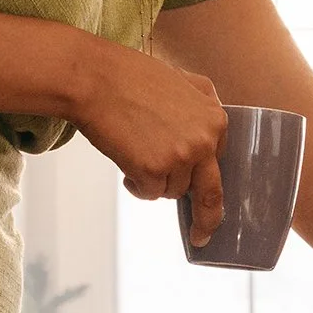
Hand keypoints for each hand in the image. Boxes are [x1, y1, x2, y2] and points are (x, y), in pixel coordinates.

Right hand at [69, 43, 228, 246]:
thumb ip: (203, 101)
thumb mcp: (182, 79)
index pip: (216, 160)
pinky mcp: (154, 171)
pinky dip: (136, 185)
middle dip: (207, 219)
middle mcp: (204, 141)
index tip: (201, 191)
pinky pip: (149, 194)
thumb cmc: (131, 76)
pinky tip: (125, 163)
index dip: (198, 170)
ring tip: (134, 152)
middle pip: (210, 192)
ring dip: (154, 180)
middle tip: (201, 236)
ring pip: (171, 191)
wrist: (96, 79)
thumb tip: (208, 126)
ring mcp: (180, 158)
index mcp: (215, 120)